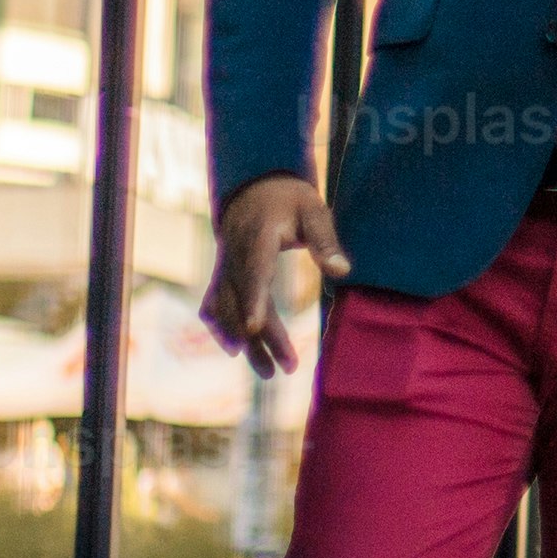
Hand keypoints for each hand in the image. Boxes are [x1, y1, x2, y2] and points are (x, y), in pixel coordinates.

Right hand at [206, 176, 340, 376]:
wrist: (254, 185)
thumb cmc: (289, 198)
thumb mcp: (313, 209)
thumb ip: (325, 239)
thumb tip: (342, 272)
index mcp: (257, 237)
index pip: (254, 272)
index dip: (253, 300)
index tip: (255, 328)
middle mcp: (234, 255)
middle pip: (242, 300)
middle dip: (261, 336)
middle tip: (286, 368)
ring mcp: (224, 265)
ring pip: (226, 308)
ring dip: (245, 340)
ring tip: (270, 372)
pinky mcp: (222, 273)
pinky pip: (214, 302)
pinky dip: (221, 326)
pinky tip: (237, 349)